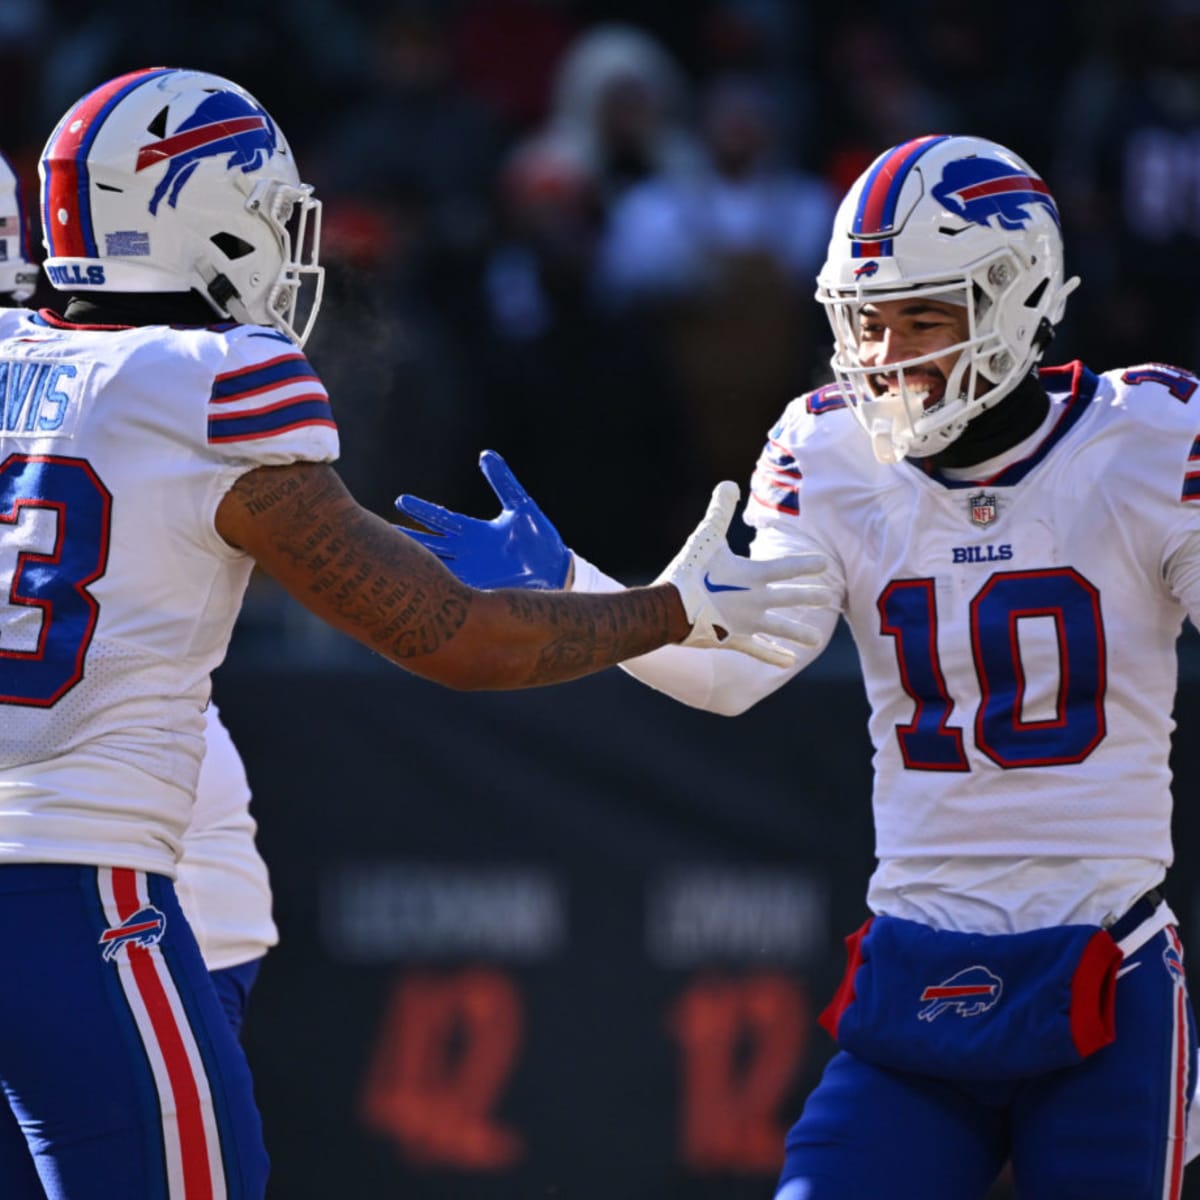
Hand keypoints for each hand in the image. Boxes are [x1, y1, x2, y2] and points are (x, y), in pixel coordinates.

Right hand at [394, 450, 569, 589]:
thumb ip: (504, 482)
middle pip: (429, 543)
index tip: (400, 500)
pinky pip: (454, 588)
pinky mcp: (481, 589)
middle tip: (379, 530)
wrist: (558, 571)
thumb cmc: (540, 539)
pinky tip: (420, 586)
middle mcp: (467, 552)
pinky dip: (438, 587)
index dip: (421, 509)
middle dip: (407, 537)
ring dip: (417, 562)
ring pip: (437, 566)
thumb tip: (487, 455)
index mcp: (474, 532)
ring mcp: (472, 572)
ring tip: (392, 558)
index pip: (441, 518)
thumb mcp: (521, 507)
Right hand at [656, 481, 830, 666]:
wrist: (668, 608)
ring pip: (780, 629)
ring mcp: (747, 623)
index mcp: (753, 575)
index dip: (807, 564)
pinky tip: (789, 661)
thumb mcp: (705, 537)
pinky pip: (759, 650)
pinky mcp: (734, 640)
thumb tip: (729, 483)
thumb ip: (719, 511)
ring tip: (815, 640)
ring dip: (800, 634)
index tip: (824, 563)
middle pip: (792, 598)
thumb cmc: (688, 571)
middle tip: (830, 597)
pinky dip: (773, 655)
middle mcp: (757, 600)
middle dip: (812, 597)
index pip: (788, 567)